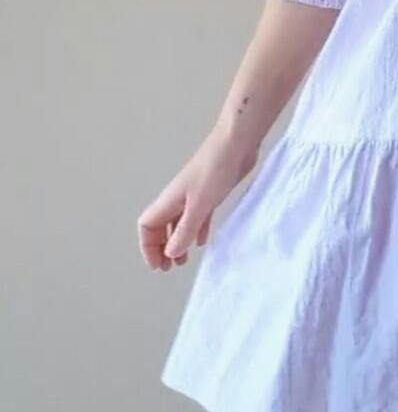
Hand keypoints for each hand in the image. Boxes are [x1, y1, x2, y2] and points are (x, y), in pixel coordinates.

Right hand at [137, 125, 258, 271]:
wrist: (237, 143)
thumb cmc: (216, 168)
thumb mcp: (200, 205)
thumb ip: (185, 229)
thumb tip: (171, 252)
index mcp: (169, 200)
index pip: (147, 226)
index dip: (148, 247)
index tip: (159, 265)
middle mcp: (178, 198)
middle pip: (160, 226)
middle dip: (161, 247)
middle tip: (169, 267)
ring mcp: (195, 195)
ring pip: (179, 223)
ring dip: (178, 241)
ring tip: (183, 260)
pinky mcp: (211, 193)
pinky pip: (197, 217)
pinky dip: (196, 230)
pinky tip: (202, 241)